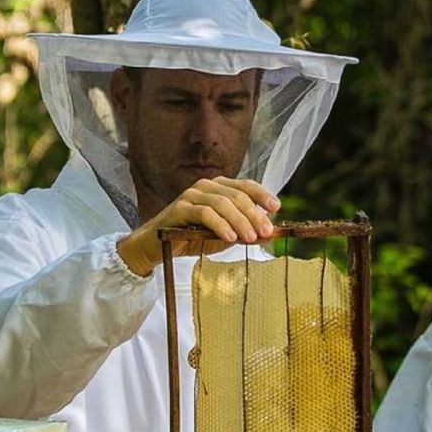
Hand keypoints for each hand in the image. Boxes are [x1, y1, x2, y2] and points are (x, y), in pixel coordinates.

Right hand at [116, 177, 278, 276]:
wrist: (156, 246)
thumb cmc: (191, 238)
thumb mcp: (223, 235)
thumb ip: (243, 232)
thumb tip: (268, 234)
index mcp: (218, 188)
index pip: (245, 186)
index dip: (262, 195)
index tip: (276, 208)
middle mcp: (205, 186)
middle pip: (237, 195)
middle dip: (254, 214)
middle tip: (266, 232)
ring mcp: (191, 195)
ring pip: (222, 203)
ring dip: (240, 221)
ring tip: (251, 238)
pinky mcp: (179, 209)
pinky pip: (204, 213)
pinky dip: (220, 225)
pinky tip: (230, 237)